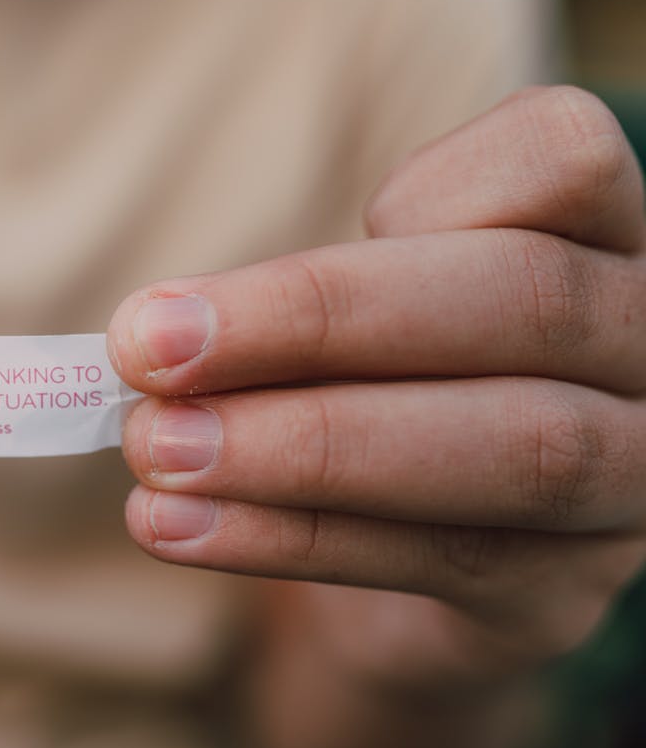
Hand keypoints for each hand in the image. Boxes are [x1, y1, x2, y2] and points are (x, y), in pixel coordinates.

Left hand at [108, 86, 645, 690]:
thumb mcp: (350, 315)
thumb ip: (297, 304)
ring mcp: (629, 479)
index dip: (429, 187)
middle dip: (316, 320)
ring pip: (510, 445)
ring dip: (301, 446)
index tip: (320, 222)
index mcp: (604, 239)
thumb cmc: (375, 382)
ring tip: (158, 448)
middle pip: (525, 300)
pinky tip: (176, 525)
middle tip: (149, 348)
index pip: (566, 155)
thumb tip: (155, 332)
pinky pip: (442, 560)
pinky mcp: (561, 592)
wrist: (408, 544)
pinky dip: (288, 538)